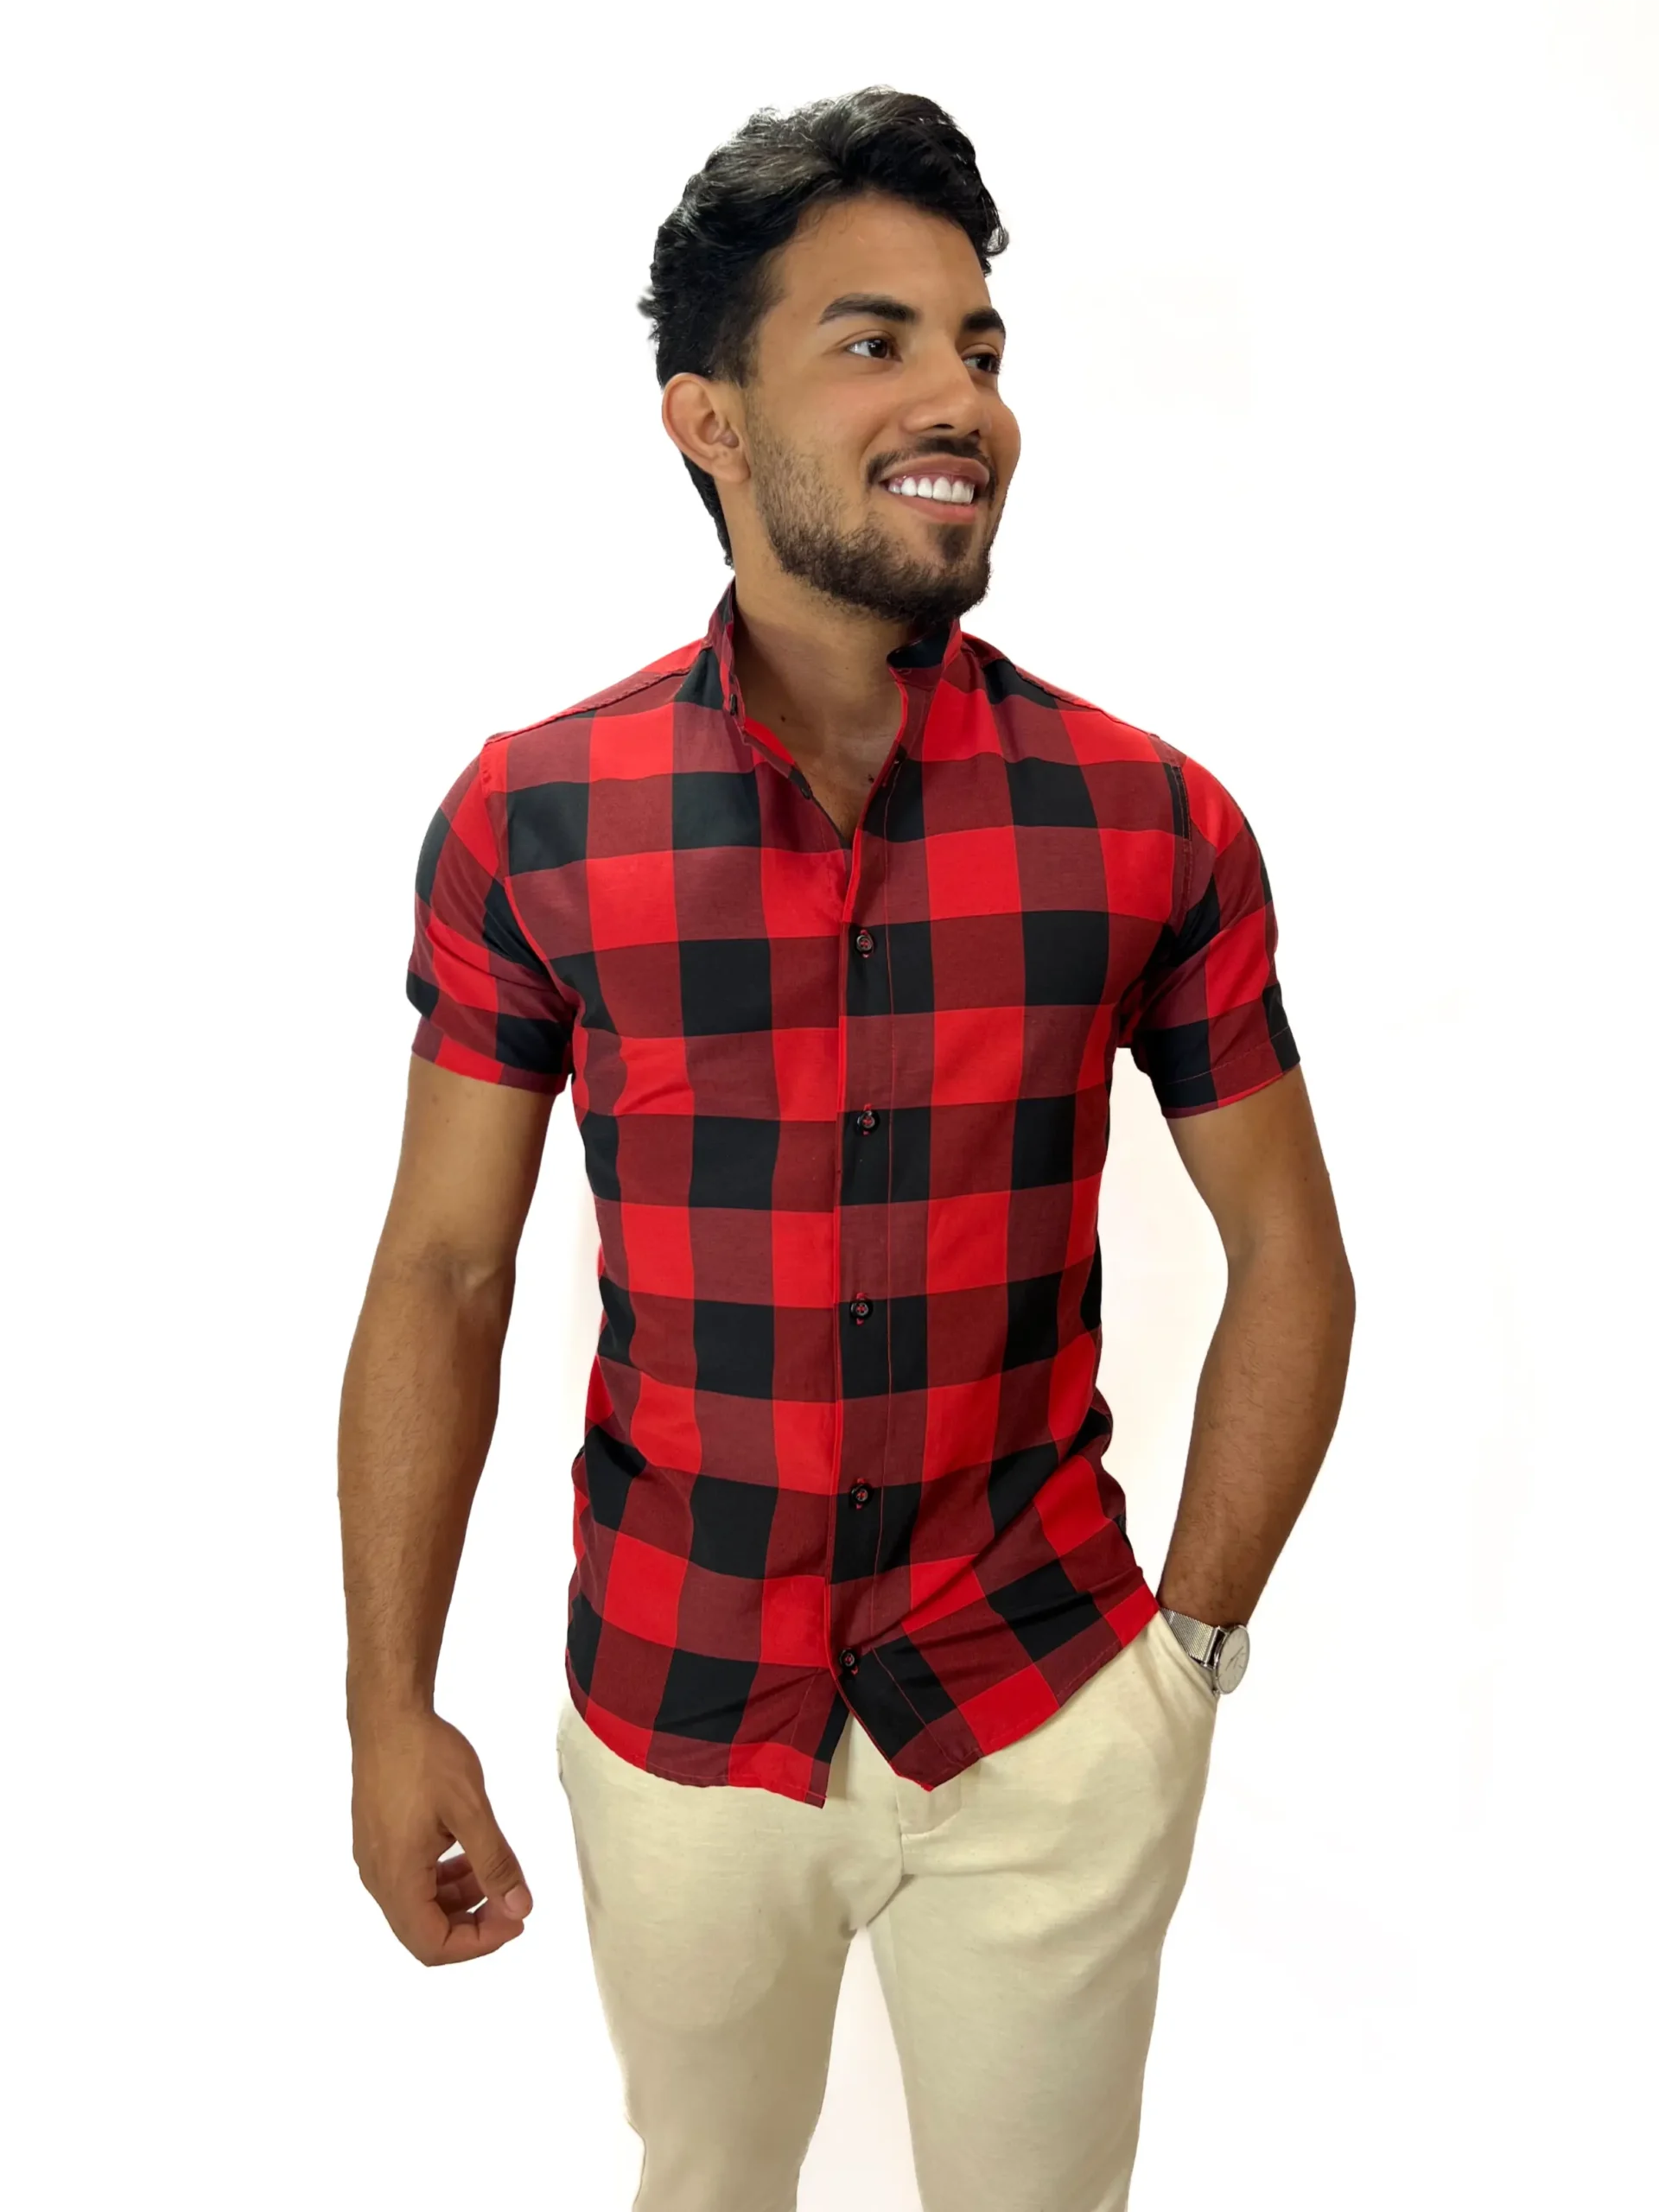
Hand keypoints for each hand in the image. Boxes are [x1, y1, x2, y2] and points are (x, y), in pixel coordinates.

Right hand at [350, 1708, 531, 1965]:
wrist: (387, 1715)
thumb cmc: (426, 1758)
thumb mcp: (471, 1810)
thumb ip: (495, 1863)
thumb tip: (519, 1907)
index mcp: (395, 1878)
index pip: (433, 1945)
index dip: (479, 1943)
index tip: (516, 1918)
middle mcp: (378, 1878)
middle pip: (424, 1932)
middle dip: (472, 1924)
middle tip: (511, 1900)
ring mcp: (374, 1859)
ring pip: (417, 1907)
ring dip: (459, 1901)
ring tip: (493, 1874)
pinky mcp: (377, 1841)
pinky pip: (409, 1880)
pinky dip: (441, 1880)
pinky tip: (467, 1857)